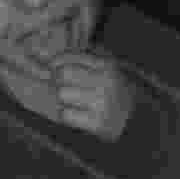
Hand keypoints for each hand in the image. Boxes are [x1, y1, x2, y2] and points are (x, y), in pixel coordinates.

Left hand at [0, 45, 133, 140]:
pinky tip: (78, 116)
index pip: (71, 55)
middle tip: (67, 87)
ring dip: (64, 100)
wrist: (133, 123)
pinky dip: (68, 116)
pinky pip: (66, 115)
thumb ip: (81, 60)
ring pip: (63, 94)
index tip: (53, 66)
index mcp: (107, 65)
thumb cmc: (113, 94)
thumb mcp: (104, 71)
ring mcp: (102, 102)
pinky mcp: (97, 123)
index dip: (57, 61)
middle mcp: (105, 81)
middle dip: (59, 81)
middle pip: (63, 74)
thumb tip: (47, 57)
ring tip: (77, 103)